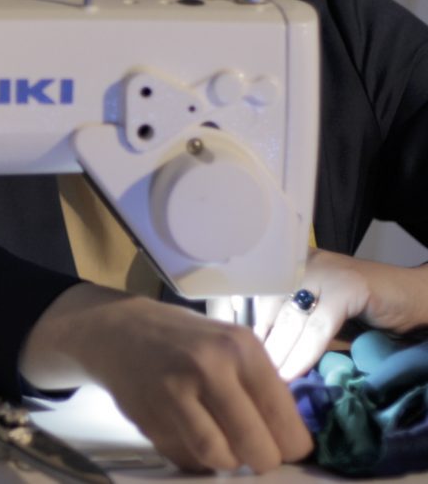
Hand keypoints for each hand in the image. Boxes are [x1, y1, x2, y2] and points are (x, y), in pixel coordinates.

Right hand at [20, 284, 312, 472]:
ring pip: (220, 458)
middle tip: (258, 455)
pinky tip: (191, 434)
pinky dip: (195, 457)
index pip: (285, 422)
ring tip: (225, 445)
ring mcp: (173, 394)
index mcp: (240, 348)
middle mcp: (208, 368)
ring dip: (228, 461)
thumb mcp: (230, 345)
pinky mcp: (148, 417)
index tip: (285, 447)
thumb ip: (260, 387)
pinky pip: (186, 457)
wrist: (119, 331)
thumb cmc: (185, 340)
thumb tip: (290, 440)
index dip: (291, 446)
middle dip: (263, 460)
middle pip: (257, 448)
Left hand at [254, 249, 427, 380]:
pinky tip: (292, 372)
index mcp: (288, 264)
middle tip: (247, 372)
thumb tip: (251, 350)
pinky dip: (304, 353)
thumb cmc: (362, 310)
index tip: (230, 351)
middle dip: (259, 343)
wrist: (413, 298)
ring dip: (278, 353)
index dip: (241, 322)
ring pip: (290, 318)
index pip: (253, 291)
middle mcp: (301, 262)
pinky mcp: (347, 287)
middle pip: (268, 306)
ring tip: (268, 379)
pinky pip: (317, 327)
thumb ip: (289, 322)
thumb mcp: (316, 312)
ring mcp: (324, 271)